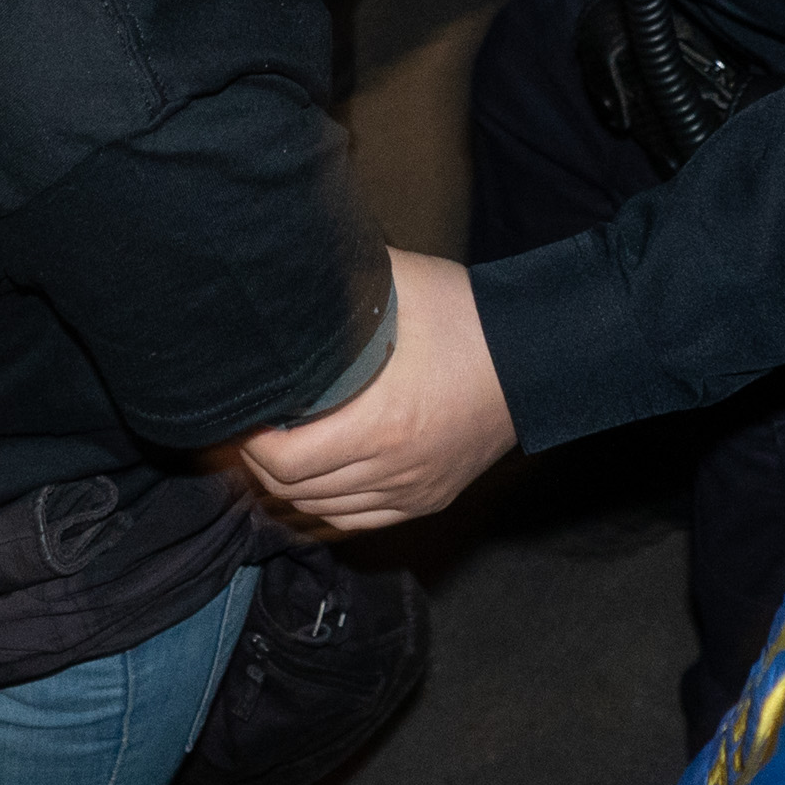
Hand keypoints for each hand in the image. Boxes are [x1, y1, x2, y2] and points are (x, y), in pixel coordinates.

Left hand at [238, 252, 515, 529]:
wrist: (541, 356)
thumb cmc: (469, 317)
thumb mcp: (398, 286)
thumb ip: (338, 278)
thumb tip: (285, 264)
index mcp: (382, 424)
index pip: (285, 463)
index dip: (250, 442)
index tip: (243, 410)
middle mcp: (395, 468)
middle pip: (297, 491)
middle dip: (260, 462)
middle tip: (250, 424)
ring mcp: (413, 490)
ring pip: (324, 511)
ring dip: (291, 486)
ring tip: (274, 448)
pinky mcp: (428, 498)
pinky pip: (359, 520)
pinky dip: (327, 504)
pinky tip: (314, 476)